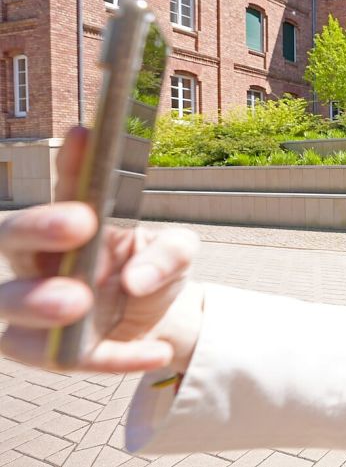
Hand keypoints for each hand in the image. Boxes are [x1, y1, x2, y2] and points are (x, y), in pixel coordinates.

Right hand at [0, 126, 202, 372]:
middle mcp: (40, 258)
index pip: (66, 186)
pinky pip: (63, 358)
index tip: (86, 136)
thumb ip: (169, 253)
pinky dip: (112, 357)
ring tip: (78, 302)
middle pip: (10, 237)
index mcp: (71, 221)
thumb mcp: (178, 254)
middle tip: (78, 224)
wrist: (162, 319)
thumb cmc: (156, 270)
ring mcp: (37, 305)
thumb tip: (135, 277)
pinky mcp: (50, 351)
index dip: (72, 162)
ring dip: (39, 302)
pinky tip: (155, 352)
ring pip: (11, 305)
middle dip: (37, 228)